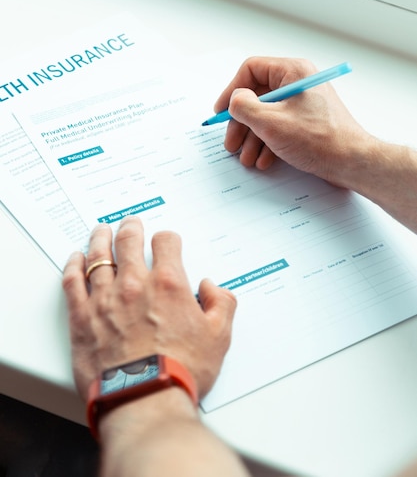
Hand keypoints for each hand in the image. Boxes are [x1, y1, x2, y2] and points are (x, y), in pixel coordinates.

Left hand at [63, 216, 236, 402]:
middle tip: (131, 223)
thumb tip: (211, 288)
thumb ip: (221, 304)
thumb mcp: (219, 337)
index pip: (166, 242)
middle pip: (129, 241)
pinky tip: (75, 259)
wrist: (144, 400)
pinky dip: (73, 266)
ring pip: (99, 256)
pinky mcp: (82, 317)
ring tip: (101, 231)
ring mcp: (105, 298)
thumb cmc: (180, 371)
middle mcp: (135, 284)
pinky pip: (73, 282)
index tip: (166, 242)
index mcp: (168, 284)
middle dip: (131, 228)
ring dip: (101, 239)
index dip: (168, 239)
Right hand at [214, 56, 368, 183]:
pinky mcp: (308, 121)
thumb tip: (234, 100)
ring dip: (253, 138)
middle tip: (231, 142)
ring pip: (267, 115)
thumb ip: (244, 107)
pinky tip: (263, 160)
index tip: (222, 111)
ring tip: (246, 158)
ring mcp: (304, 103)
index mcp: (293, 71)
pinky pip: (280, 126)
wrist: (352, 162)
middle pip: (257, 96)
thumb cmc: (320, 139)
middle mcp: (298, 83)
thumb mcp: (270, 122)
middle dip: (241, 123)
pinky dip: (268, 143)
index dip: (232, 90)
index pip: (251, 69)